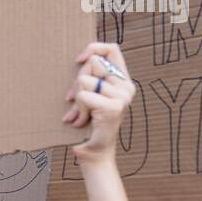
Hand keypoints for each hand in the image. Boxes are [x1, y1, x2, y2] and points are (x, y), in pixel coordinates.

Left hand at [63, 42, 133, 164]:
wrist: (94, 152)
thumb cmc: (88, 124)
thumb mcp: (89, 95)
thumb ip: (90, 77)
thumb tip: (79, 59)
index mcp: (123, 80)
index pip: (111, 49)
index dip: (93, 48)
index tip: (78, 60)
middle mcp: (127, 86)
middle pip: (93, 63)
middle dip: (76, 81)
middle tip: (74, 101)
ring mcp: (123, 96)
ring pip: (84, 80)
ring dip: (76, 100)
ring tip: (80, 114)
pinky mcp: (114, 107)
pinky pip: (83, 96)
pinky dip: (78, 109)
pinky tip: (82, 121)